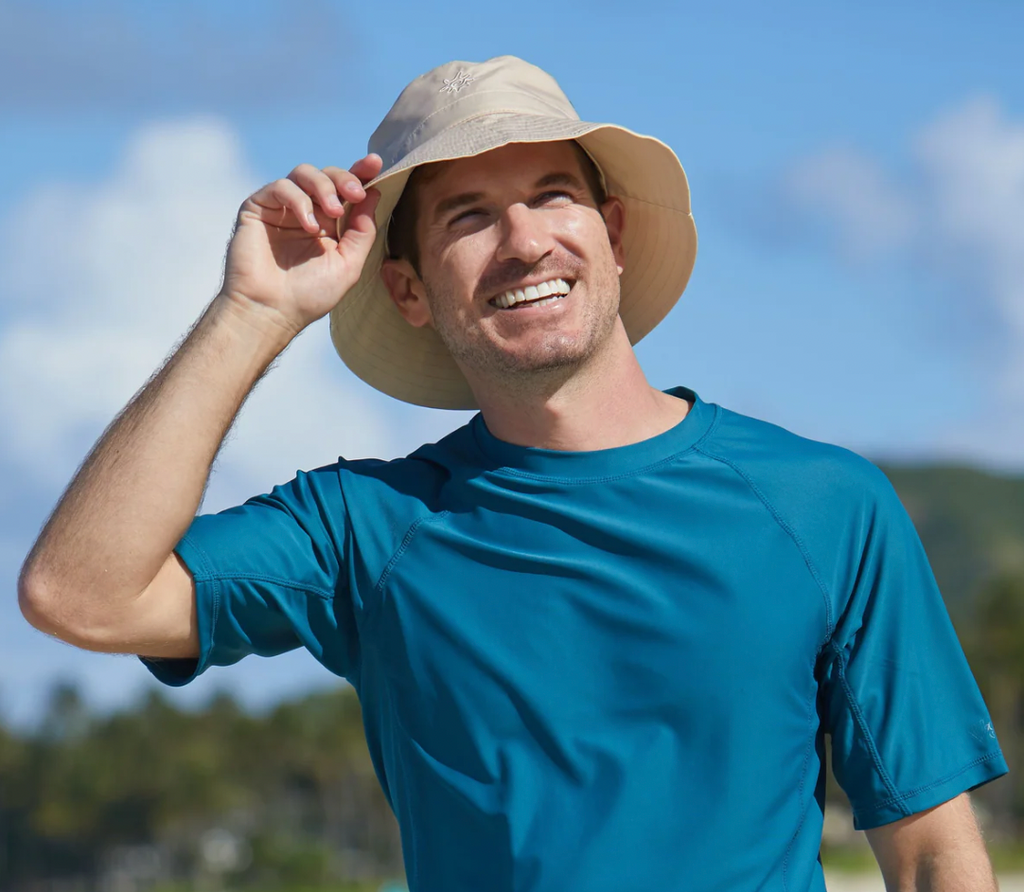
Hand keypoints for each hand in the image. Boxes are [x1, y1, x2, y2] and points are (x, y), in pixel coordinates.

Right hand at [219, 154, 383, 336]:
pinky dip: (299, 201)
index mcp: (329, 224)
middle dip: (344, 179)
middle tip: (355, 194)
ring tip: (334, 212)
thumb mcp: (348, 264)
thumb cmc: (309, 295)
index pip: (345, 191)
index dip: (360, 173)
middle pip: (327, 175)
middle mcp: (306, 212)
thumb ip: (362, 231)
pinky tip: (309, 225)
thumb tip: (374, 193)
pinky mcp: (258, 208)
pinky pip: (281, 187)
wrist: (271, 311)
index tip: (375, 162)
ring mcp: (282, 209)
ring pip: (304, 173)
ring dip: (324, 187)